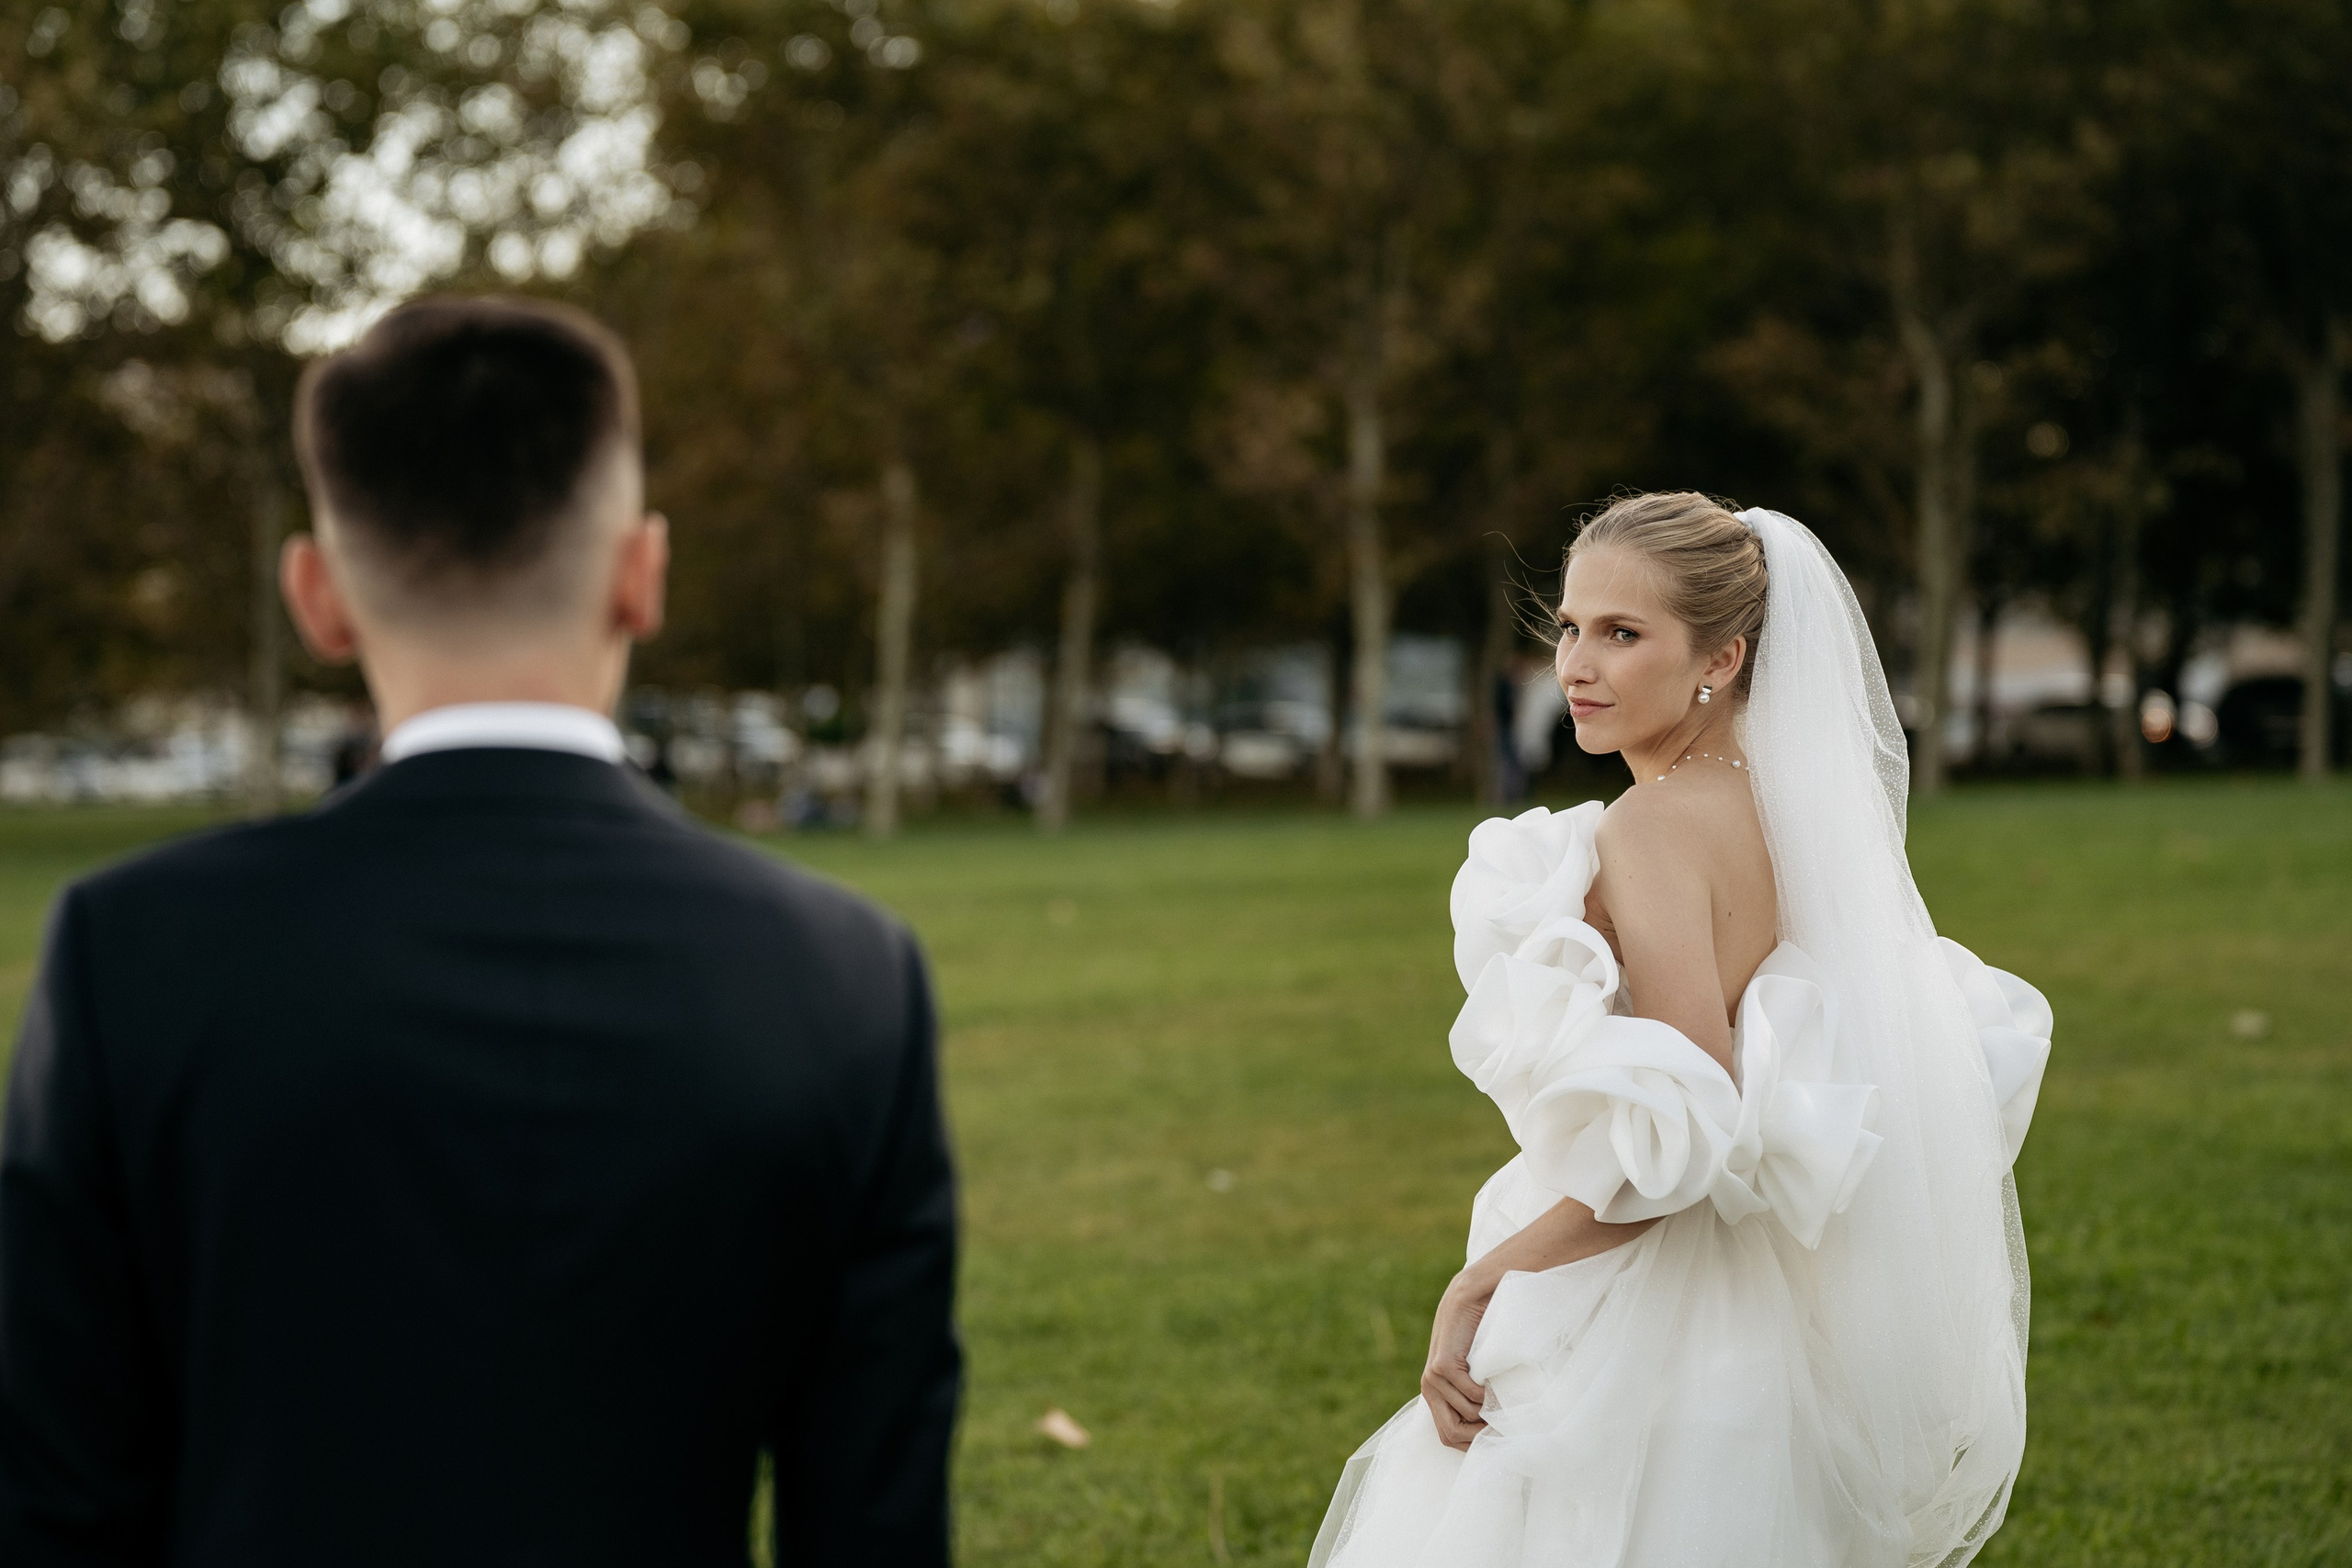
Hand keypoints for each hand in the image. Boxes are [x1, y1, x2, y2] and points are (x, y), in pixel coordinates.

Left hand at [1420, 1271, 1494, 1451]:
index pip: (1448, 1437)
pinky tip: (1494, 1381)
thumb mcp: (1472, 1371)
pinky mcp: (1442, 1367)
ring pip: (1466, 1417)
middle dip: (1480, 1436)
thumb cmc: (1478, 1335)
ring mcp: (1432, 1379)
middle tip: (1502, 1423)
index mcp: (1434, 1394)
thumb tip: (1492, 1428)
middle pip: (1451, 1436)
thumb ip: (1471, 1395)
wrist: (1469, 1297)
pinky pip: (1472, 1397)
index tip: (1497, 1435)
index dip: (1474, 1443)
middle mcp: (1428, 1389)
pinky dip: (1488, 1395)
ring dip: (1489, 1410)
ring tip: (1502, 1395)